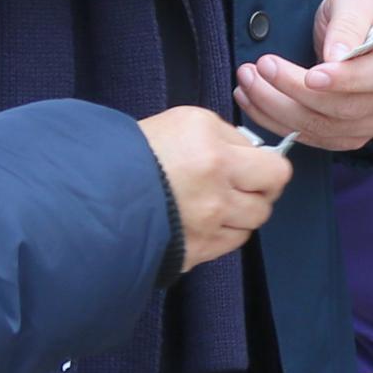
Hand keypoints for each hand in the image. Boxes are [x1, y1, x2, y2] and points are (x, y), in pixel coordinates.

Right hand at [138, 105, 289, 272]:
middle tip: (241, 185)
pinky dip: (224, 232)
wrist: (97, 190)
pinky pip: (230, 243)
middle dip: (259, 192)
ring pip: (252, 224)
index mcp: (214, 152)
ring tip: (217, 202)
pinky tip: (205, 220)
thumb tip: (256, 152)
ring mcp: (207, 225)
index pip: (275, 169)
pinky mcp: (195, 250)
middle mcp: (215, 190)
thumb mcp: (186, 122)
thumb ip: (228, 137)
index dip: (269, 168)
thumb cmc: (138, 150)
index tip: (259, 168)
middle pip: (268, 200)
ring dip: (241, 213)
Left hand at [234, 0, 372, 152]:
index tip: (309, 74)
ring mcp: (372, 122)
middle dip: (294, 90)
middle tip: (259, 67)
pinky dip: (276, 122)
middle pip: (343, 108)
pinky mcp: (348, 136)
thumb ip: (347, 23)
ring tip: (246, 82)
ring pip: (322, 127)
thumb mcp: (352, 0)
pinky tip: (252, 101)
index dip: (341, 80)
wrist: (357, 35)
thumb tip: (338, 55)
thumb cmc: (356, 13)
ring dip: (277, 108)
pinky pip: (311, 137)